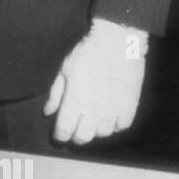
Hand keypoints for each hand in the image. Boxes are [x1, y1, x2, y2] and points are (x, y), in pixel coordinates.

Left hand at [43, 18, 147, 143]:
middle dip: (75, 136)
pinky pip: (121, 126)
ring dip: (95, 130)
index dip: (59, 136)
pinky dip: (114, 125)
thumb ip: (55, 94)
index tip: (58, 135)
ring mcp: (114, 110)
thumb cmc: (87, 53)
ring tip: (92, 121)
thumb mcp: (65, 70)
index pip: (64, 130)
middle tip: (74, 129)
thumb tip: (48, 112)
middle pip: (83, 137)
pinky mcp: (130, 106)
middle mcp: (94, 110)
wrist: (117, 42)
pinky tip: (109, 117)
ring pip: (102, 134)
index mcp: (75, 101)